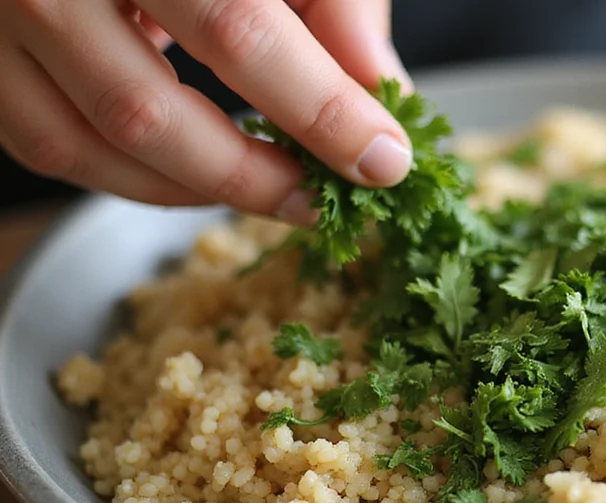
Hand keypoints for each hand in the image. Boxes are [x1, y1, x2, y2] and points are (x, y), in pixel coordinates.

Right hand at [0, 0, 413, 223]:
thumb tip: (377, 83)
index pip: (241, 30)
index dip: (320, 110)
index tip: (382, 159)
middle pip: (148, 111)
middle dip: (253, 176)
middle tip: (320, 197)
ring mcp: (0, 17)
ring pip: (89, 143)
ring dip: (192, 191)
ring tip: (270, 191)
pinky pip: (46, 143)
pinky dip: (129, 176)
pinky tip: (193, 173)